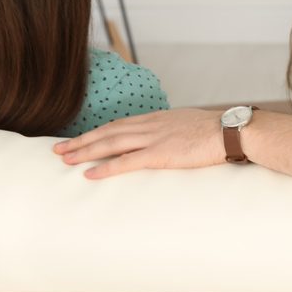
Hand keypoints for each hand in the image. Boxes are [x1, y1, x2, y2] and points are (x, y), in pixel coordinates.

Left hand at [53, 108, 224, 178]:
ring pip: (111, 143)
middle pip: (109, 131)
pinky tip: (89, 173)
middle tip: (59, 149)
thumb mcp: (193, 125)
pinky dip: (105, 167)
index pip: (121, 123)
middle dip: (82, 140)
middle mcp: (152, 125)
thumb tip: (173, 140)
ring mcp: (155, 138)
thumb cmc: (220, 131)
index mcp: (160, 118)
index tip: (83, 138)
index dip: (99, 131)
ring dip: (85, 151)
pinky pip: (126, 161)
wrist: (232, 131)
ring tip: (65, 159)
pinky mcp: (160, 154)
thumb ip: (177, 131)